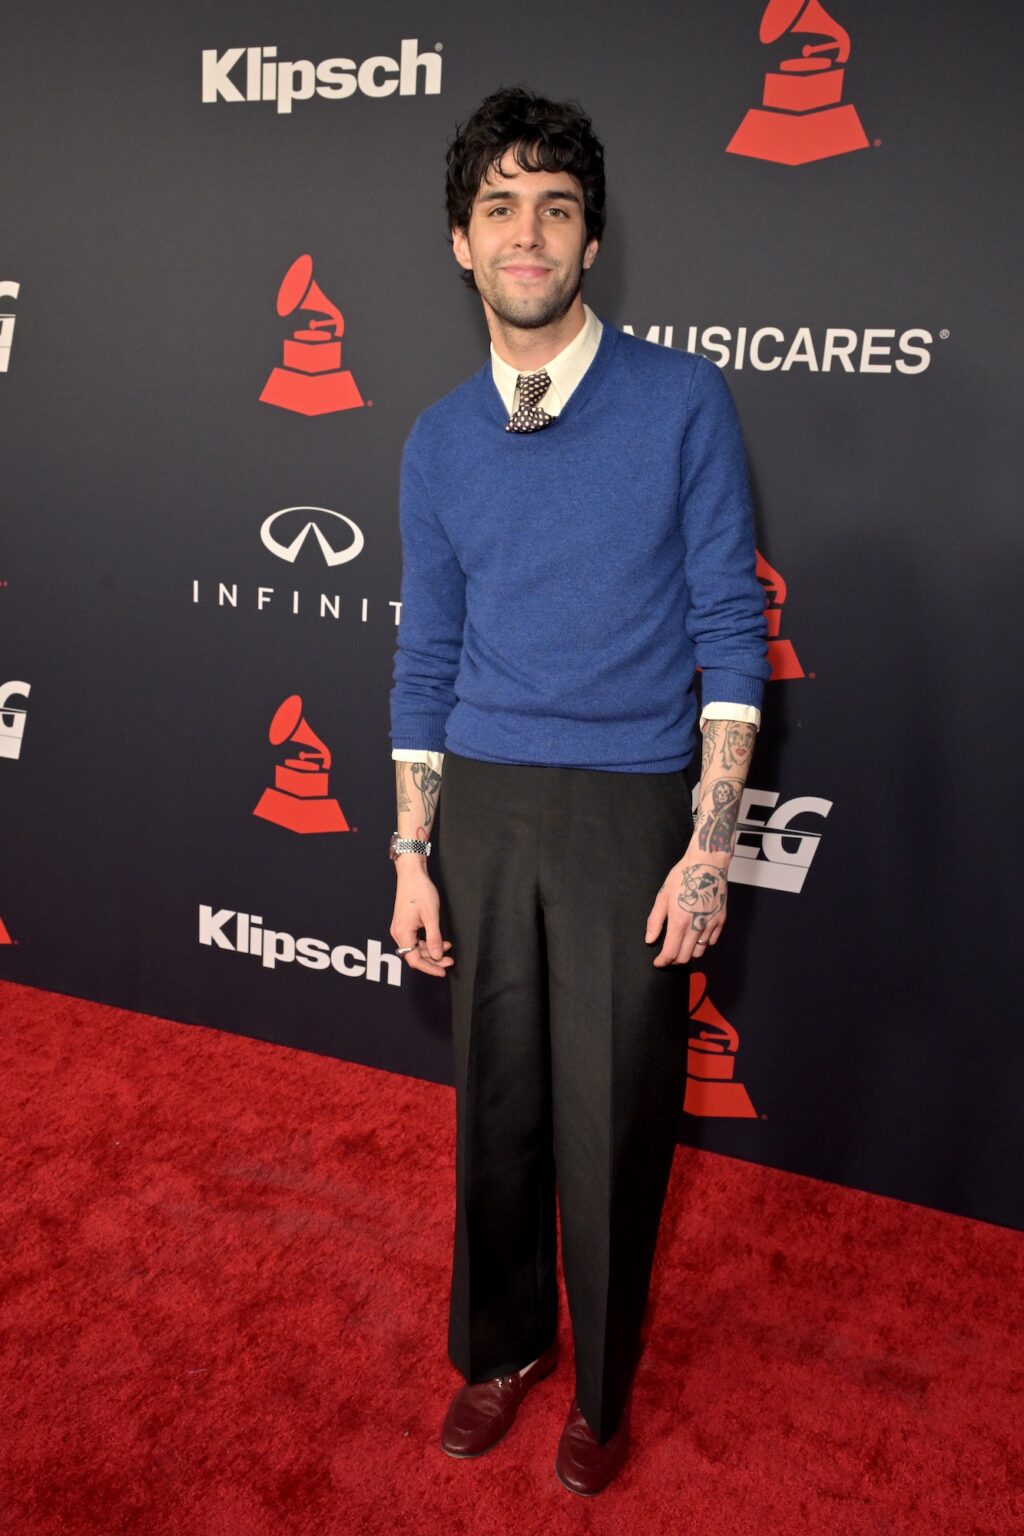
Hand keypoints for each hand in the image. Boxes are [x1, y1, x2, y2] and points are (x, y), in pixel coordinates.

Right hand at [389, 825, 453, 977]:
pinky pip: (414, 939)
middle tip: (450, 961)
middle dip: (433, 960)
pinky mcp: (404, 923)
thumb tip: (438, 956)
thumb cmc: (420, 891)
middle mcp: (398, 933)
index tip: (443, 971)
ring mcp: (400, 928)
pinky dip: (426, 942)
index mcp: (402, 933)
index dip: (430, 968)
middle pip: (414, 955)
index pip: (414, 960)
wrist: (412, 873)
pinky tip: (439, 940)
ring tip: (447, 948)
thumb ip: (434, 938)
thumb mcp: (431, 916)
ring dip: (431, 951)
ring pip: (415, 948)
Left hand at [645, 853, 728, 966]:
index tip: (658, 962)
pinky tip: (696, 934)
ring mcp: (711, 924)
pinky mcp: (721, 920)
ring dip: (689, 952)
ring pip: (700, 951)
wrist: (708, 863)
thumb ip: (655, 921)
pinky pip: (712, 941)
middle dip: (674, 960)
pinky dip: (703, 943)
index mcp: (679, 921)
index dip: (662, 961)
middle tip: (667, 955)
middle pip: (685, 957)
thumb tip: (649, 940)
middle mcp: (696, 926)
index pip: (670, 953)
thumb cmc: (683, 876)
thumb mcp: (663, 896)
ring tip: (682, 944)